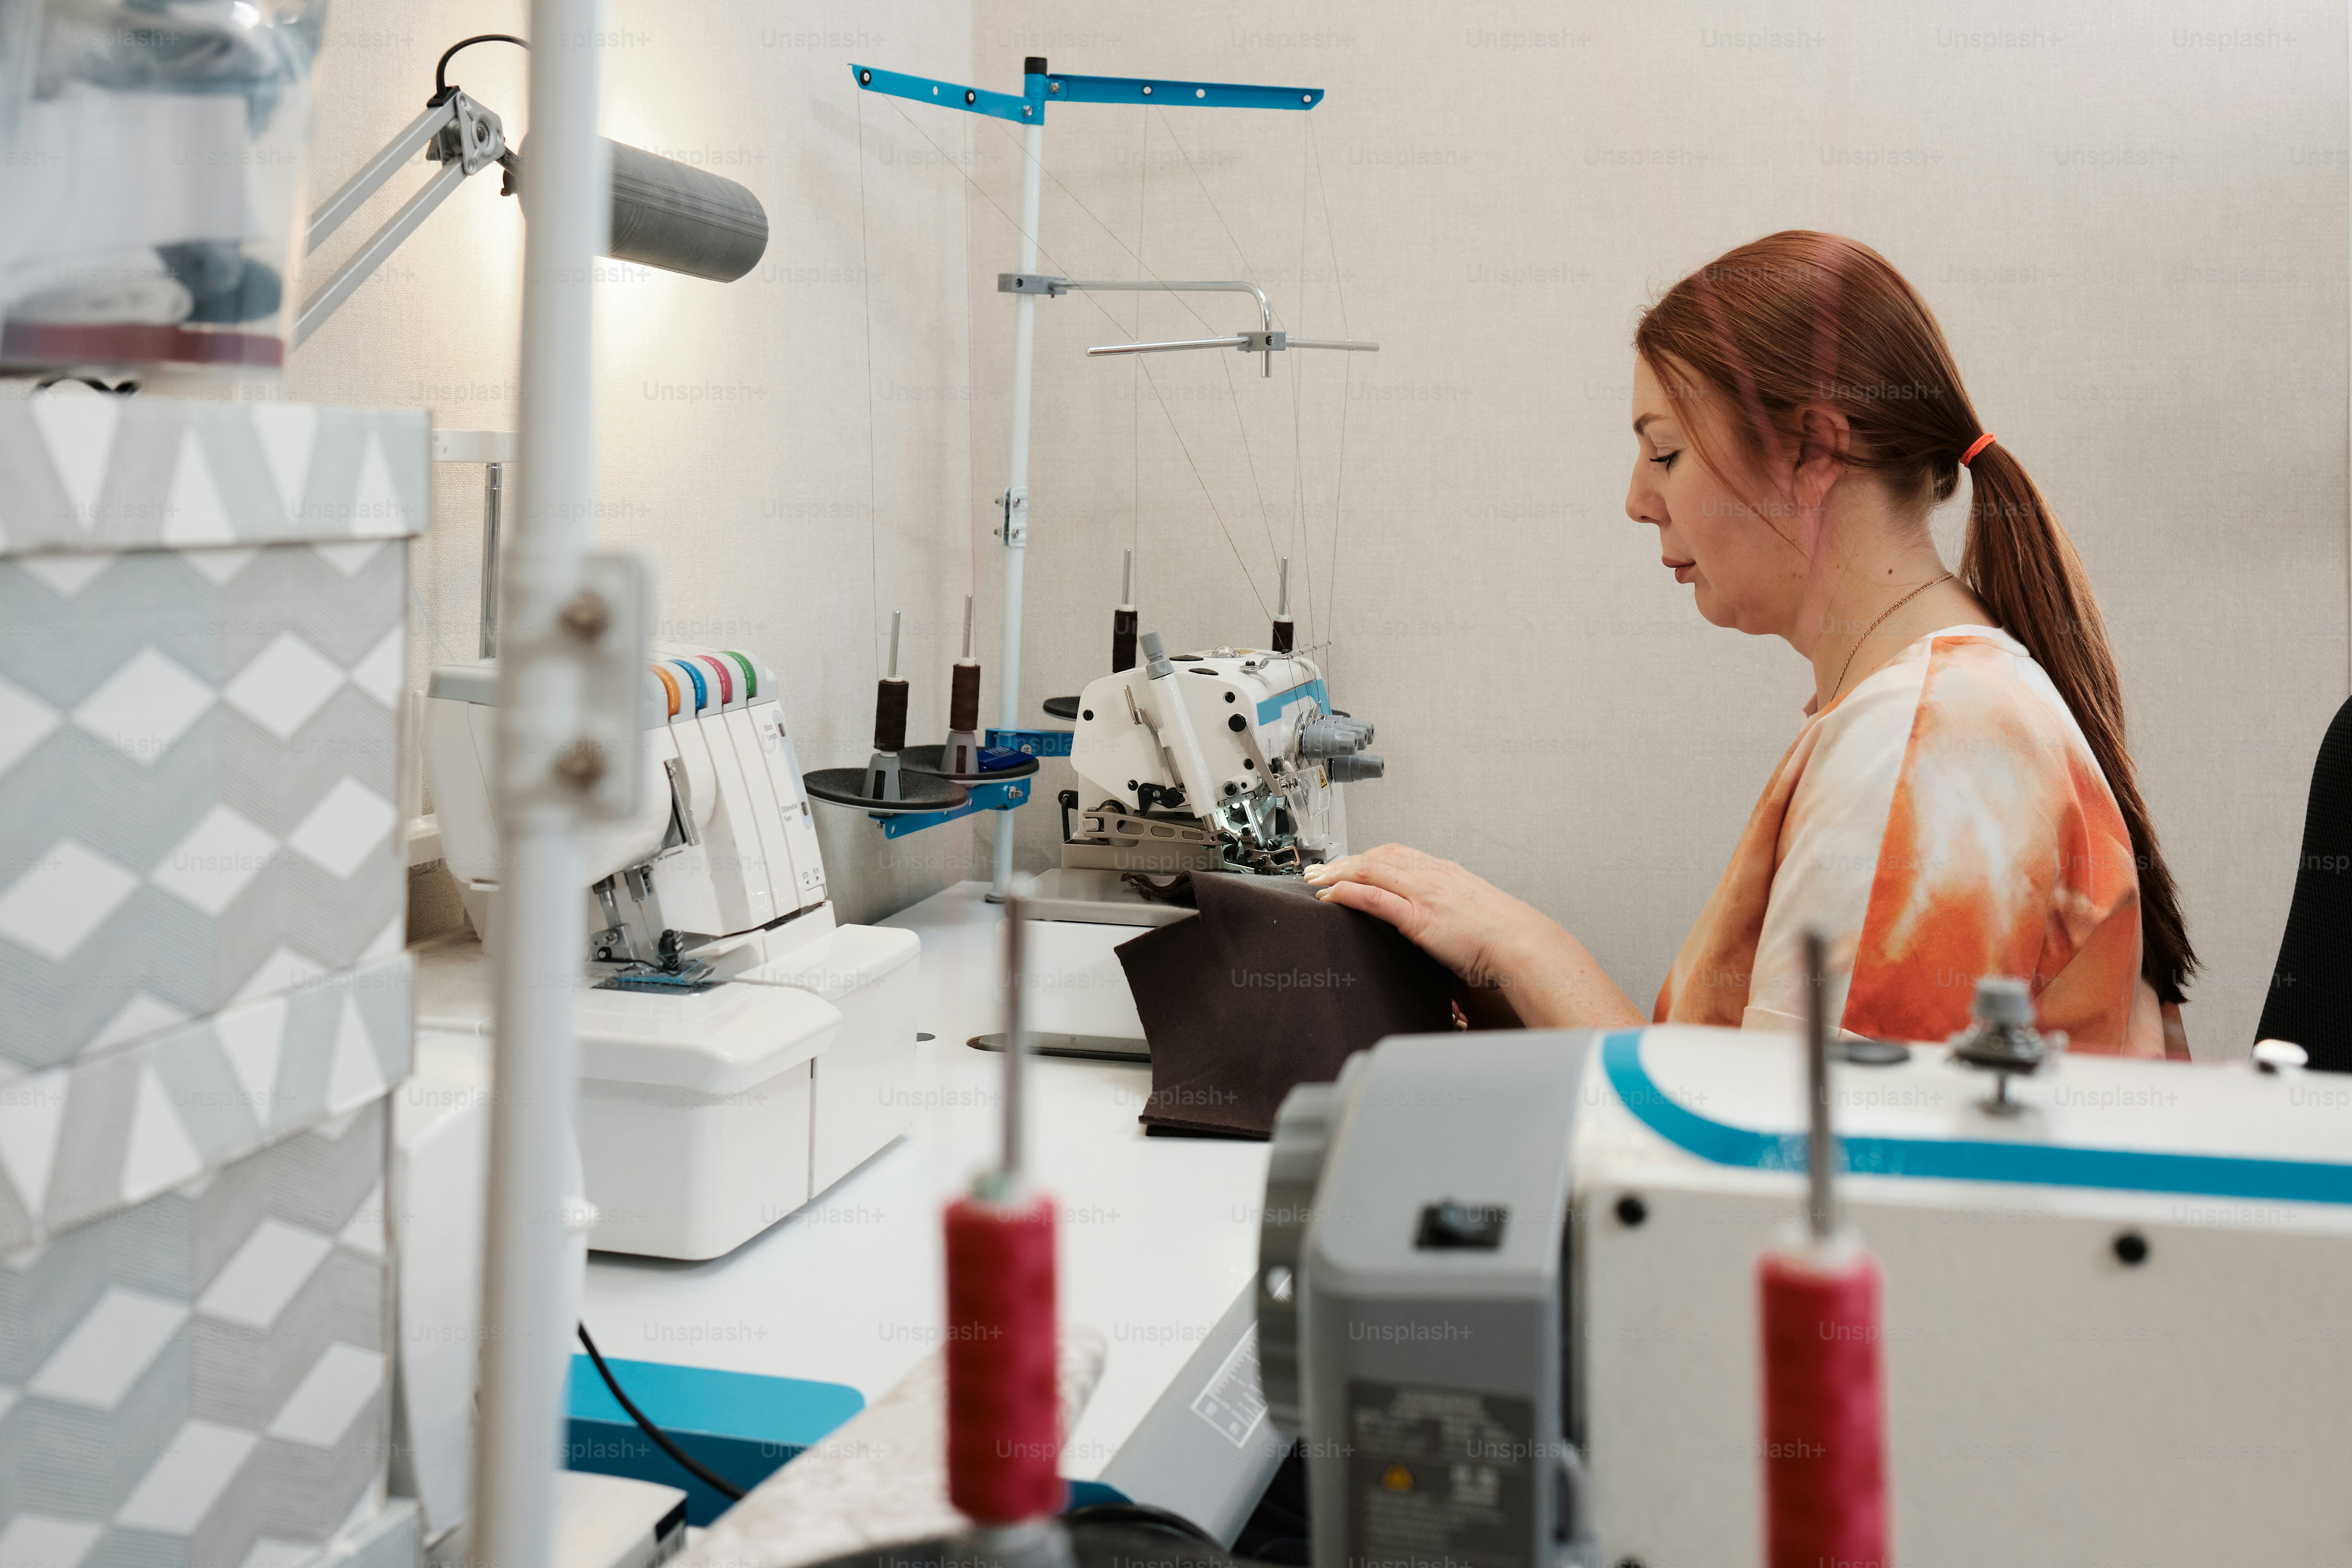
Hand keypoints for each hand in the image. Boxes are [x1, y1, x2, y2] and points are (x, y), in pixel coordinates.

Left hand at [1303, 843, 1537, 986]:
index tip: (1346, 864)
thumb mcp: (1471, 912)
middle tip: (1319, 871)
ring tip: (1316, 882)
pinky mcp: (1419, 916)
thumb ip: (1449, 908)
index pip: (1396, 854)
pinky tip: (1330, 897)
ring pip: (1370, 870)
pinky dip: (1348, 893)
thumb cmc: (1503, 936)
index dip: (1365, 856)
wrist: (1522, 945)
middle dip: (1343, 862)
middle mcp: (1433, 875)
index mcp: (1445, 872)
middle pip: (1377, 856)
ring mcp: (1425, 892)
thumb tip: (1438, 919)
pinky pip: (1375, 898)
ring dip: (1337, 873)